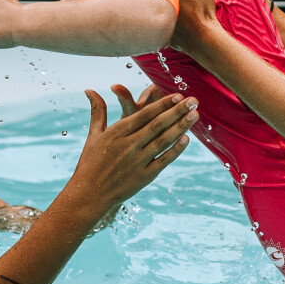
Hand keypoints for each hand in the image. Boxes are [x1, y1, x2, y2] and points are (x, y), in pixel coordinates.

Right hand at [65, 89, 195, 212]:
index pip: (145, 114)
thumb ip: (98, 111)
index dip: (163, 104)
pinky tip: (187, 139)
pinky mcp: (144, 176)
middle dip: (177, 111)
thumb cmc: (90, 162)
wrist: (89, 194)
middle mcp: (129, 145)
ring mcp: (138, 161)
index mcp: (118, 132)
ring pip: (163, 141)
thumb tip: (89, 89)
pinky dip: (175, 150)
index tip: (178, 95)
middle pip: (158, 125)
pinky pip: (163, 161)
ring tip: (195, 115)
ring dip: (181, 127)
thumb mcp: (93, 135)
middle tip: (194, 100)